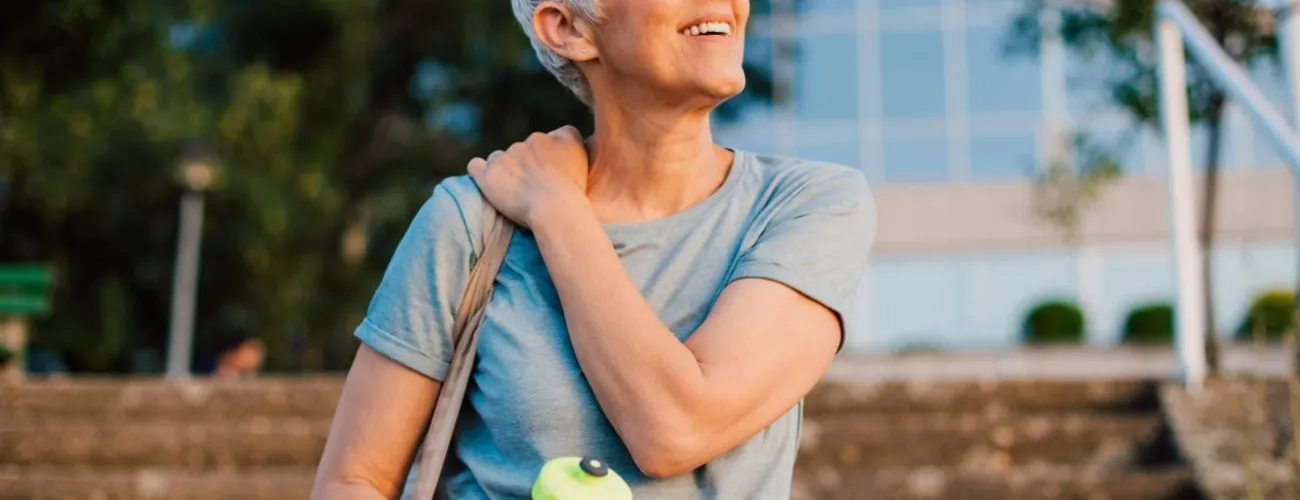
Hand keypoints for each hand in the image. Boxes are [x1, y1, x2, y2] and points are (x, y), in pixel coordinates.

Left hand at [468, 126, 589, 227]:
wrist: (555, 207)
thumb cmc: (574, 189)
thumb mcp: (583, 155)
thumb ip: (571, 138)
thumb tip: (563, 133)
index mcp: (551, 138)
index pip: (544, 142)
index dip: (545, 158)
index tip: (549, 175)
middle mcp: (527, 142)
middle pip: (521, 150)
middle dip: (525, 166)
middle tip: (534, 190)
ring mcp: (506, 157)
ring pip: (500, 158)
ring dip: (505, 170)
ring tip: (513, 191)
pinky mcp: (489, 175)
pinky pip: (476, 166)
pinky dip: (480, 171)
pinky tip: (488, 181)